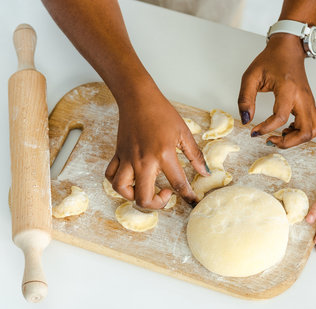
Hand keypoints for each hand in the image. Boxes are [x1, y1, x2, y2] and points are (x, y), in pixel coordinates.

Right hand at [105, 87, 208, 208]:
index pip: (177, 184)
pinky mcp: (118, 154)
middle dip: (157, 204)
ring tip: (146, 190)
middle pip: (144, 197)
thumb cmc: (162, 113)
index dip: (188, 196)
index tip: (193, 201)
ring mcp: (128, 159)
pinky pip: (111, 176)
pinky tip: (131, 180)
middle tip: (166, 195)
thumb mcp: (183, 133)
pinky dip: (118, 183)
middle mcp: (143, 161)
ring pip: (122, 190)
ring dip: (134, 196)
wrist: (138, 98)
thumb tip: (205, 173)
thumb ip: (195, 155)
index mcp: (163, 155)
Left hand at [238, 34, 315, 148]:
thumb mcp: (251, 76)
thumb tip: (246, 119)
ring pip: (314, 131)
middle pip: (305, 131)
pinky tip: (288, 128)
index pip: (281, 118)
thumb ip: (245, 98)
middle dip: (287, 142)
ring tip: (281, 134)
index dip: (266, 129)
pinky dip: (303, 132)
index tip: (254, 132)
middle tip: (270, 140)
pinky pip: (314, 125)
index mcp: (288, 89)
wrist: (289, 48)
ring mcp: (310, 101)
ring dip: (298, 139)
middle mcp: (303, 97)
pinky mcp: (311, 104)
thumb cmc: (271, 60)